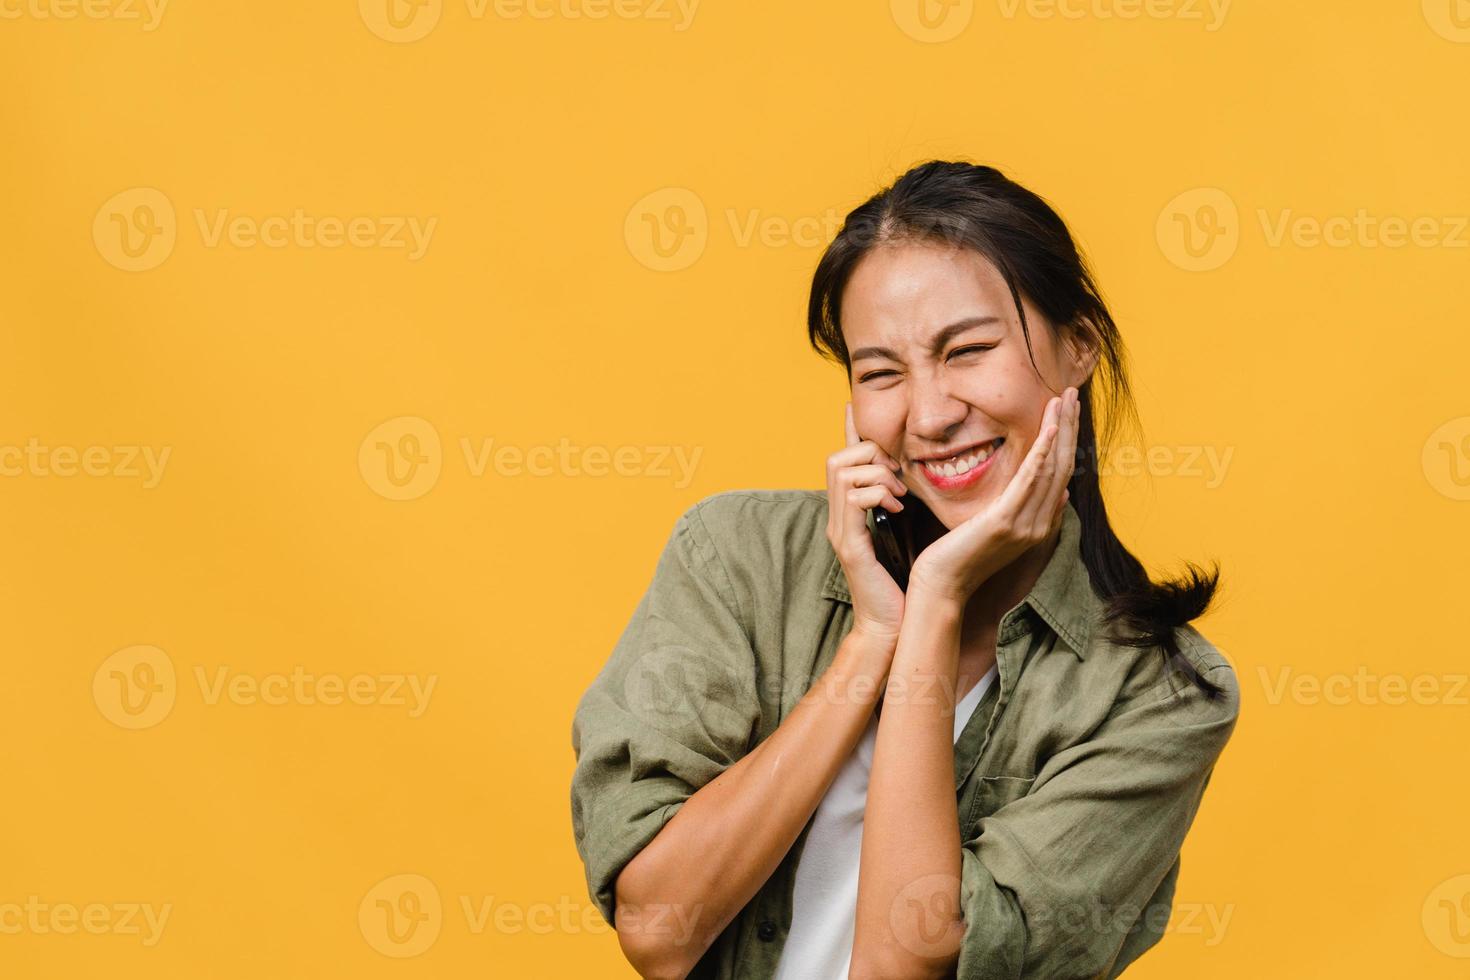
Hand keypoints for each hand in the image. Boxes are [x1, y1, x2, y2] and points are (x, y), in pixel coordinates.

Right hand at [825, 403, 908, 644]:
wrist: (891, 625)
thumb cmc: (901, 583)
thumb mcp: (901, 533)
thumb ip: (897, 505)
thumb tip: (909, 478)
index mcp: (848, 512)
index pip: (841, 460)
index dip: (848, 431)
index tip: (852, 408)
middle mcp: (837, 518)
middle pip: (836, 458)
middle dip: (869, 454)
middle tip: (897, 477)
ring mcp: (840, 530)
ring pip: (843, 472)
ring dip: (877, 475)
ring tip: (898, 495)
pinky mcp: (850, 544)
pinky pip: (855, 498)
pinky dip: (878, 494)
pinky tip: (895, 509)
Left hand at [907, 387, 1081, 603]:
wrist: (942, 585)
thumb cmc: (961, 556)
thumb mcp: (1000, 530)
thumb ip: (1029, 511)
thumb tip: (1060, 494)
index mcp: (1038, 524)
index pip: (1060, 474)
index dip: (1066, 439)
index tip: (1067, 410)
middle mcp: (1039, 524)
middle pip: (1062, 466)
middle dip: (1068, 426)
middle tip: (1073, 392)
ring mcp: (1025, 524)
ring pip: (1051, 468)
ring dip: (1058, 430)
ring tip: (1063, 399)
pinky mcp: (1005, 521)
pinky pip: (1029, 481)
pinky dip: (1042, 453)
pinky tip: (1049, 429)